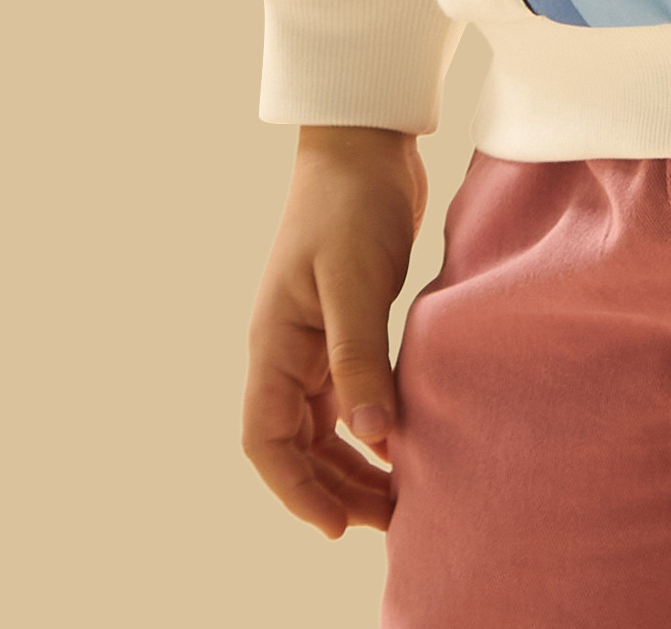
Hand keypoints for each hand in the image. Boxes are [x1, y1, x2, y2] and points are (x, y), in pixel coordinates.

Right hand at [241, 124, 426, 539]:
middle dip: (335, 488)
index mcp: (273, 343)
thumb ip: (360, 358)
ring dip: (354, 465)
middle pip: (297, 445)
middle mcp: (286, 350)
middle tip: (389, 522)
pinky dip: (370, 427)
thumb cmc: (351, 203)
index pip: (265, 440)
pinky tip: (405, 443)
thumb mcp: (354, 281)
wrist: (365, 142)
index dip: (295, 490)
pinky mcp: (345, 326)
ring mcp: (314, 340)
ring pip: (324, 427)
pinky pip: (347, 397)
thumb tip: (376, 437)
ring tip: (400, 498)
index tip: (338, 526)